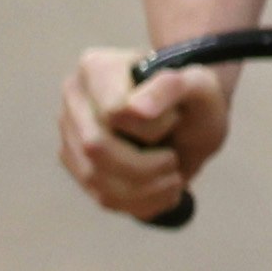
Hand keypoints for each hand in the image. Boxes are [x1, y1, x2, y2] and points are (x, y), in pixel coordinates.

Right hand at [59, 46, 229, 217]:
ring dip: (147, 188)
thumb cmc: (195, 99)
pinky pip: (103, 198)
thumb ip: (171, 88)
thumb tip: (136, 110)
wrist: (193, 121)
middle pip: (96, 148)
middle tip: (174, 160)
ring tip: (172, 176)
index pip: (114, 113)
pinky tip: (163, 190)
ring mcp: (71, 133)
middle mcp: (74, 99)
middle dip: (147, 165)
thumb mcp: (200, 86)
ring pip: (95, 178)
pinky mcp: (79, 166)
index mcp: (96, 68)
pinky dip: (143, 202)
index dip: (153, 127)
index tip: (175, 120)